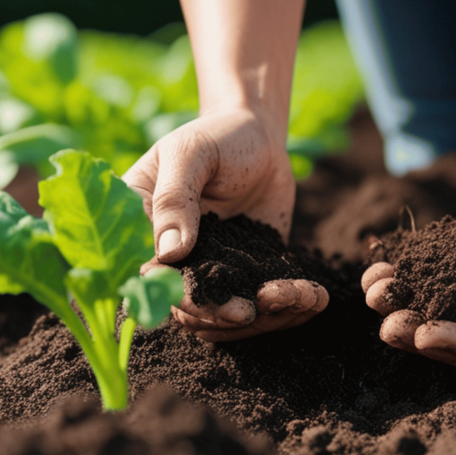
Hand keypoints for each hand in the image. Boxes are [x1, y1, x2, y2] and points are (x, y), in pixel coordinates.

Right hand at [124, 106, 327, 340]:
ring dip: (266, 317)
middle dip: (233, 317)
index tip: (234, 307)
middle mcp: (171, 260)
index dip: (190, 303)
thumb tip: (169, 254)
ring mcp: (210, 269)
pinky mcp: (245, 271)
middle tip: (275, 303)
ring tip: (303, 298)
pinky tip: (313, 297)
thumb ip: (176, 199)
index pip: (155, 282)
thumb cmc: (217, 136)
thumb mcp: (192, 154)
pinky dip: (286, 306)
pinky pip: (258, 302)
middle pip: (191, 312)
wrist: (258, 136)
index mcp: (142, 232)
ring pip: (226, 318)